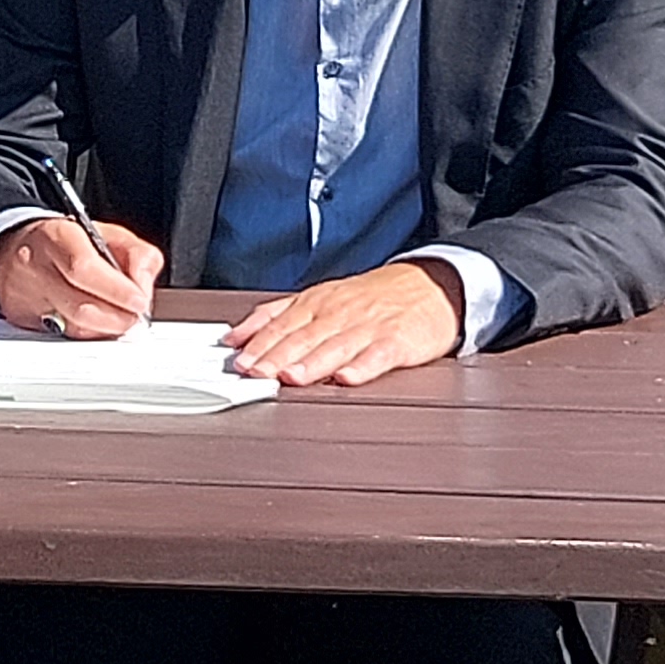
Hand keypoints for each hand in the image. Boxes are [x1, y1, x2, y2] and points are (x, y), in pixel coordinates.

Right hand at [0, 213, 161, 339]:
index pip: (84, 268)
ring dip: (105, 329)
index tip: (140, 301)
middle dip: (117, 317)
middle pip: (79, 306)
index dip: (117, 291)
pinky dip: (88, 335)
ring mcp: (26, 295)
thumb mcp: (109, 234)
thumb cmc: (68, 243)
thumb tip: (143, 286)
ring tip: (120, 320)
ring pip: (73, 327)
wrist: (18, 249)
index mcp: (58, 236)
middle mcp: (36, 266)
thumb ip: (138, 255)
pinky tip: (98, 324)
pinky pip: (62, 336)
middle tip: (136, 316)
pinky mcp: (22, 318)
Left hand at [226, 260, 463, 386]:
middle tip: (256, 374)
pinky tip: (347, 378)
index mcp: (316, 303)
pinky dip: (362, 367)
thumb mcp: (318, 297)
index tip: (239, 362)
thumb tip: (235, 336)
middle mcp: (339, 314)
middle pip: (303, 338)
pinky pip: (378, 356)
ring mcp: (368, 327)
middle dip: (277, 357)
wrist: (429, 285)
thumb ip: (275, 316)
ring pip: (335, 347)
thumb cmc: (370, 297)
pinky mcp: (397, 341)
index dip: (259, 345)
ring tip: (291, 378)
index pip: (281, 326)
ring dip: (311, 364)